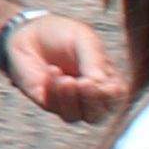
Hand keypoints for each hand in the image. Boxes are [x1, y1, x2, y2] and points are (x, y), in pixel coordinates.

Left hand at [5, 12, 126, 123]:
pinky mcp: (45, 101)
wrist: (31, 31)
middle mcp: (89, 97)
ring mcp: (66, 101)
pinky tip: (51, 70)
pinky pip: (51, 106)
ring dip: (69, 99)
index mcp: (107, 82)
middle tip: (84, 83)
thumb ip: (95, 61)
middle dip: (92, 102)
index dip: (112, 95)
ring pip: (74, 117)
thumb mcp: (85, 41)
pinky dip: (52, 91)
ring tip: (65, 78)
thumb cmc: (64, 36)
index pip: (117, 100)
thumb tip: (99, 84)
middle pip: (97, 117)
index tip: (104, 81)